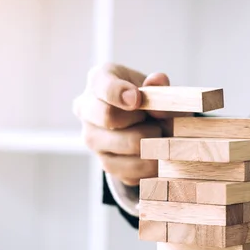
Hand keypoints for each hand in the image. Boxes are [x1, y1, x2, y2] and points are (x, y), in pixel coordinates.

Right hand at [73, 63, 188, 185]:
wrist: (140, 121)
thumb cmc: (146, 97)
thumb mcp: (154, 85)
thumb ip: (159, 87)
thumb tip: (158, 90)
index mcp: (98, 81)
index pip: (103, 87)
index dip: (120, 94)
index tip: (137, 99)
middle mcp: (87, 110)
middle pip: (109, 117)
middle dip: (142, 118)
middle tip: (156, 120)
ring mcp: (93, 139)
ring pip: (128, 145)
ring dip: (154, 142)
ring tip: (161, 136)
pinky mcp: (106, 164)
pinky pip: (133, 168)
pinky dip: (153, 163)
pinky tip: (157, 153)